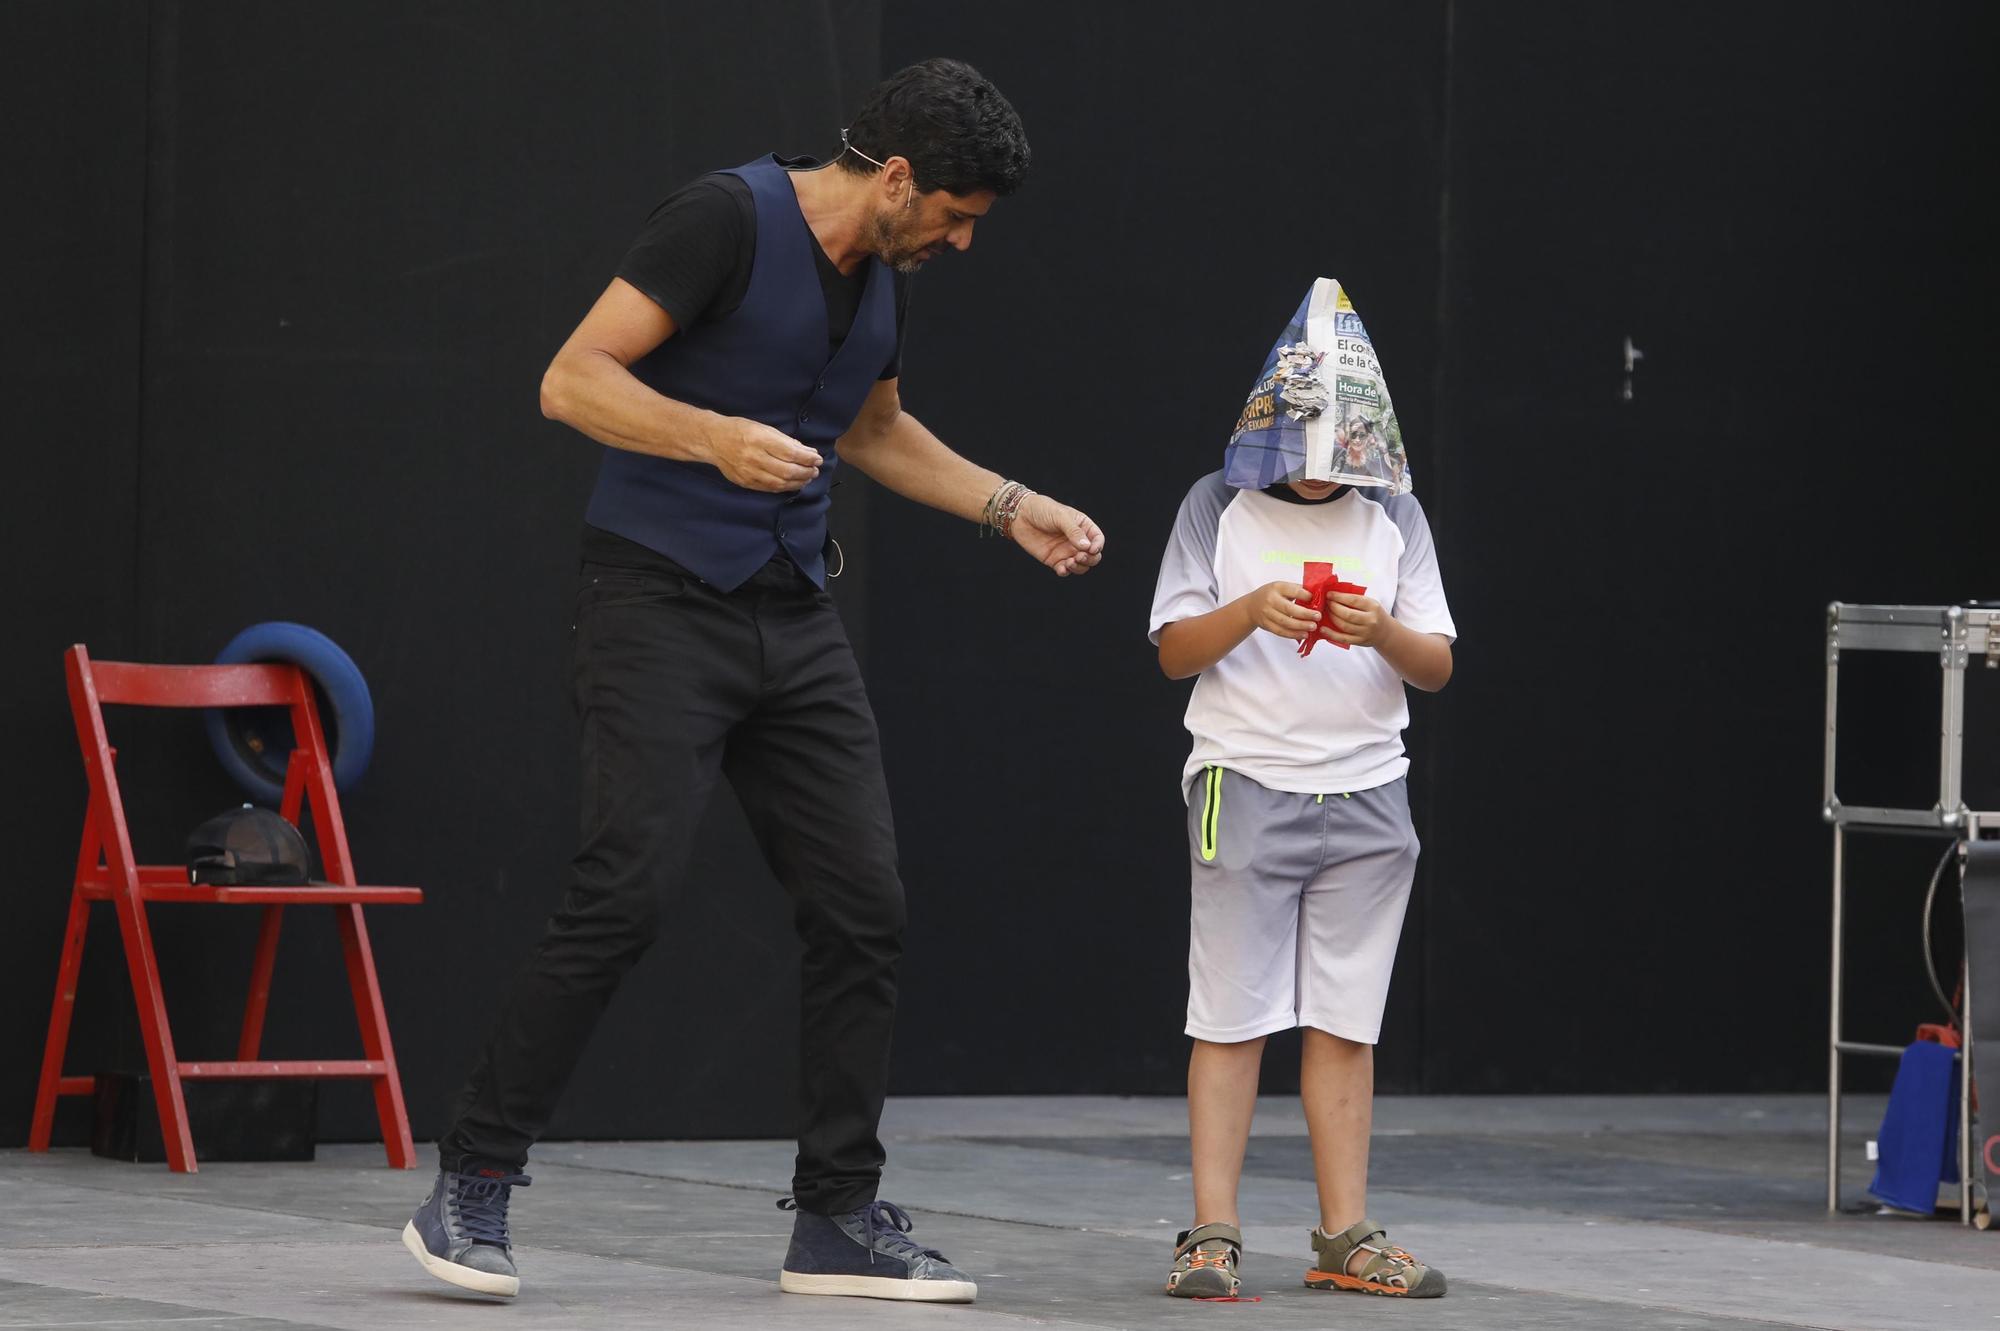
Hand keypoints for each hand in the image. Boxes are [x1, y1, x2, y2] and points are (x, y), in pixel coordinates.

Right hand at [708, 417, 823, 491]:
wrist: (713, 440)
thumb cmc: (740, 430)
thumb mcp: (763, 428)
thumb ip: (786, 441)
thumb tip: (808, 452)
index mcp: (760, 439)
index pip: (791, 453)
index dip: (808, 458)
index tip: (817, 459)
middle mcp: (754, 457)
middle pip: (788, 471)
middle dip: (806, 472)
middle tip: (815, 470)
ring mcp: (749, 472)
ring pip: (780, 483)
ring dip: (798, 482)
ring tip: (807, 478)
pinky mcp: (746, 482)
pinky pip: (770, 489)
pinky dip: (785, 487)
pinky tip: (793, 484)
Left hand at [1011, 494, 1105, 575]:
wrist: (1020, 515)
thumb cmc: (1042, 509)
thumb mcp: (1060, 516)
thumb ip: (1074, 531)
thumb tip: (1087, 547)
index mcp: (1082, 526)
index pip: (1097, 539)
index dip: (1098, 546)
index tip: (1092, 549)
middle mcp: (1076, 540)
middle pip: (1092, 556)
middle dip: (1090, 559)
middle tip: (1079, 556)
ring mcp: (1065, 551)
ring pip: (1080, 566)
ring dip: (1079, 567)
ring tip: (1069, 562)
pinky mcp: (1054, 560)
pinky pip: (1064, 570)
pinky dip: (1065, 571)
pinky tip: (1062, 568)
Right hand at [1244, 582, 1320, 640]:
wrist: (1251, 606)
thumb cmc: (1271, 595)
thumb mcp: (1282, 588)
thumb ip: (1297, 590)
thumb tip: (1317, 595)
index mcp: (1277, 587)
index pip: (1293, 591)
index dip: (1306, 596)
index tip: (1316, 600)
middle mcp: (1270, 600)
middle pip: (1289, 609)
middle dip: (1305, 614)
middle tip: (1318, 617)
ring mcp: (1267, 613)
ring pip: (1285, 622)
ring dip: (1301, 626)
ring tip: (1313, 627)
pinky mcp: (1266, 625)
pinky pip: (1281, 631)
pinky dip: (1293, 634)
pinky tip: (1303, 634)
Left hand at [1320, 591, 1393, 647]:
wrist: (1385, 632)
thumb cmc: (1374, 614)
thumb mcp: (1370, 603)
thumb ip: (1355, 599)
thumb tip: (1334, 593)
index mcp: (1372, 607)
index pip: (1353, 600)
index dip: (1339, 597)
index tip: (1329, 594)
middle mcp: (1370, 620)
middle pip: (1347, 614)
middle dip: (1333, 607)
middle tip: (1326, 603)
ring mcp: (1365, 632)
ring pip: (1343, 626)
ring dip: (1331, 618)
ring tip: (1325, 612)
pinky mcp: (1360, 641)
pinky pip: (1343, 638)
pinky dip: (1331, 634)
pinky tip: (1323, 629)